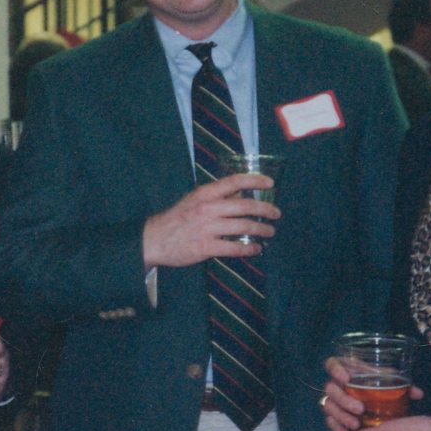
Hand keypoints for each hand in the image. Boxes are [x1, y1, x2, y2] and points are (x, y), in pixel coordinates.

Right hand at [142, 173, 279, 268]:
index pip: (234, 182)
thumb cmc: (177, 218)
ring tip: (270, 231)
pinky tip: (257, 249)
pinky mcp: (206, 247)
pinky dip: (249, 249)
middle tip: (276, 214)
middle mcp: (208, 208)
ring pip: (243, 227)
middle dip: (265, 210)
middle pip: (244, 206)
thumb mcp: (194, 200)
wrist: (154, 239)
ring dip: (261, 229)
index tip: (269, 183)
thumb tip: (240, 193)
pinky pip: (234, 248)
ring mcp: (207, 228)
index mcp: (205, 193)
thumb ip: (216, 196)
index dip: (254, 181)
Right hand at [320, 355, 425, 430]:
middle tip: (360, 410)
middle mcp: (337, 385)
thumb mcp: (392, 385)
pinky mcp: (334, 416)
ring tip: (355, 425)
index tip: (347, 379)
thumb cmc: (382, 389)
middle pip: (330, 388)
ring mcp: (334, 401)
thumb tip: (418, 394)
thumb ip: (403, 387)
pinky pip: (329, 421)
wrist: (376, 407)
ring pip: (328, 405)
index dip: (335, 369)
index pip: (333, 364)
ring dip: (340, 416)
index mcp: (348, 371)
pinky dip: (337, 428)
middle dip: (343, 400)